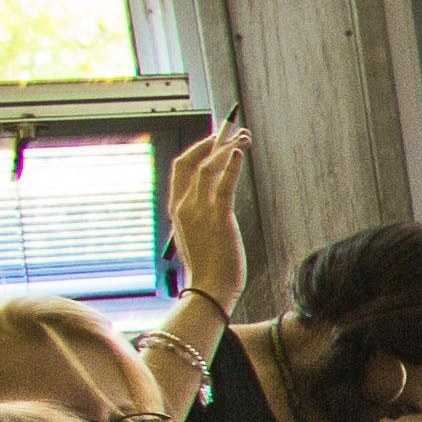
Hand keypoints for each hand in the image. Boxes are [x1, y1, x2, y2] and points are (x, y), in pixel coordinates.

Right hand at [162, 127, 251, 302]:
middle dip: (211, 143)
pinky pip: (223, 185)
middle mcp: (184, 206)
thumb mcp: (197, 236)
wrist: (209, 289)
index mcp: (177, 209)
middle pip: (192, 162)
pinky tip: (239, 151)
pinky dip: (231, 165)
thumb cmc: (208, 266)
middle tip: (230, 132)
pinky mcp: (217, 218)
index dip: (196, 150)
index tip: (213, 140)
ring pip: (208, 168)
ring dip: (227, 148)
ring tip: (244, 137)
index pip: (181, 169)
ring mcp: (199, 211)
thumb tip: (213, 204)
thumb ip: (199, 217)